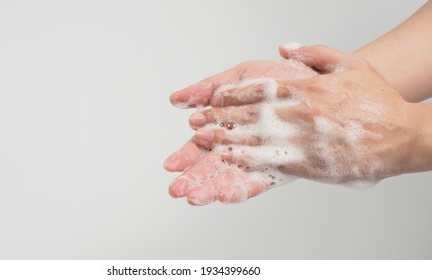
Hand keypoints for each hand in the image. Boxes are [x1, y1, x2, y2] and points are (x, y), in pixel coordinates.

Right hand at [164, 60, 317, 204]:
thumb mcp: (239, 76)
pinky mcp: (281, 166)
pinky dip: (242, 189)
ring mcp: (260, 157)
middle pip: (212, 166)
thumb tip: (175, 99)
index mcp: (227, 126)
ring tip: (196, 197)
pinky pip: (260, 182)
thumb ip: (207, 88)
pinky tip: (226, 195)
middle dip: (193, 179)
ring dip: (211, 189)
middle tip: (177, 190)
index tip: (170, 166)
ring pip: (231, 178)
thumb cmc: (279, 75)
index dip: (185, 156)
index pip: (200, 145)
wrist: (318, 79)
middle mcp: (241, 145)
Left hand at [194, 44, 423, 184]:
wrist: (405, 135)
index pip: (259, 90)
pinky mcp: (311, 164)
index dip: (231, 97)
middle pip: (250, 116)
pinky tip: (231, 161)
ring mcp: (305, 139)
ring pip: (256, 139)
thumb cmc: (378, 102)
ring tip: (203, 142)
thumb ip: (315, 53)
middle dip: (220, 119)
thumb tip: (285, 47)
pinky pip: (274, 163)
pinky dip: (249, 162)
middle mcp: (302, 113)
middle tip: (196, 123)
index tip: (212, 100)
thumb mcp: (350, 65)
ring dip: (226, 140)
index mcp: (309, 88)